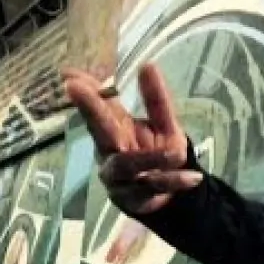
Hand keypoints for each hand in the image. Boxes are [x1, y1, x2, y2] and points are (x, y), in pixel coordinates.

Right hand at [62, 63, 202, 215]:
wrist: (166, 194)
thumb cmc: (155, 152)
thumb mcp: (162, 124)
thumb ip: (155, 99)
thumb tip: (147, 64)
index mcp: (113, 129)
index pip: (98, 107)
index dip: (86, 92)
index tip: (70, 76)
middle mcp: (109, 151)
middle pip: (99, 130)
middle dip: (90, 110)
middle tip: (76, 89)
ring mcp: (118, 177)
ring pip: (127, 165)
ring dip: (151, 158)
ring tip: (178, 153)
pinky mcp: (132, 199)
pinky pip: (153, 188)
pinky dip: (174, 182)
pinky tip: (193, 177)